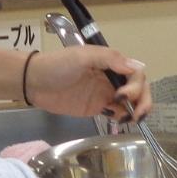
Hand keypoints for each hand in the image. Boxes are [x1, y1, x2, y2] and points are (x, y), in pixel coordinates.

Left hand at [25, 46, 149, 121]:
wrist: (33, 82)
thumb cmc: (57, 65)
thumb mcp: (82, 56)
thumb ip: (109, 59)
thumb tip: (137, 67)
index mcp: (110, 62)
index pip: (136, 73)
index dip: (136, 85)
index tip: (123, 95)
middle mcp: (111, 77)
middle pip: (138, 88)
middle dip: (143, 100)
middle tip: (137, 114)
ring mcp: (105, 93)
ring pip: (131, 102)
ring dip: (137, 110)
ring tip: (131, 119)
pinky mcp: (97, 107)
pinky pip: (118, 112)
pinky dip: (124, 117)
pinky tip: (119, 121)